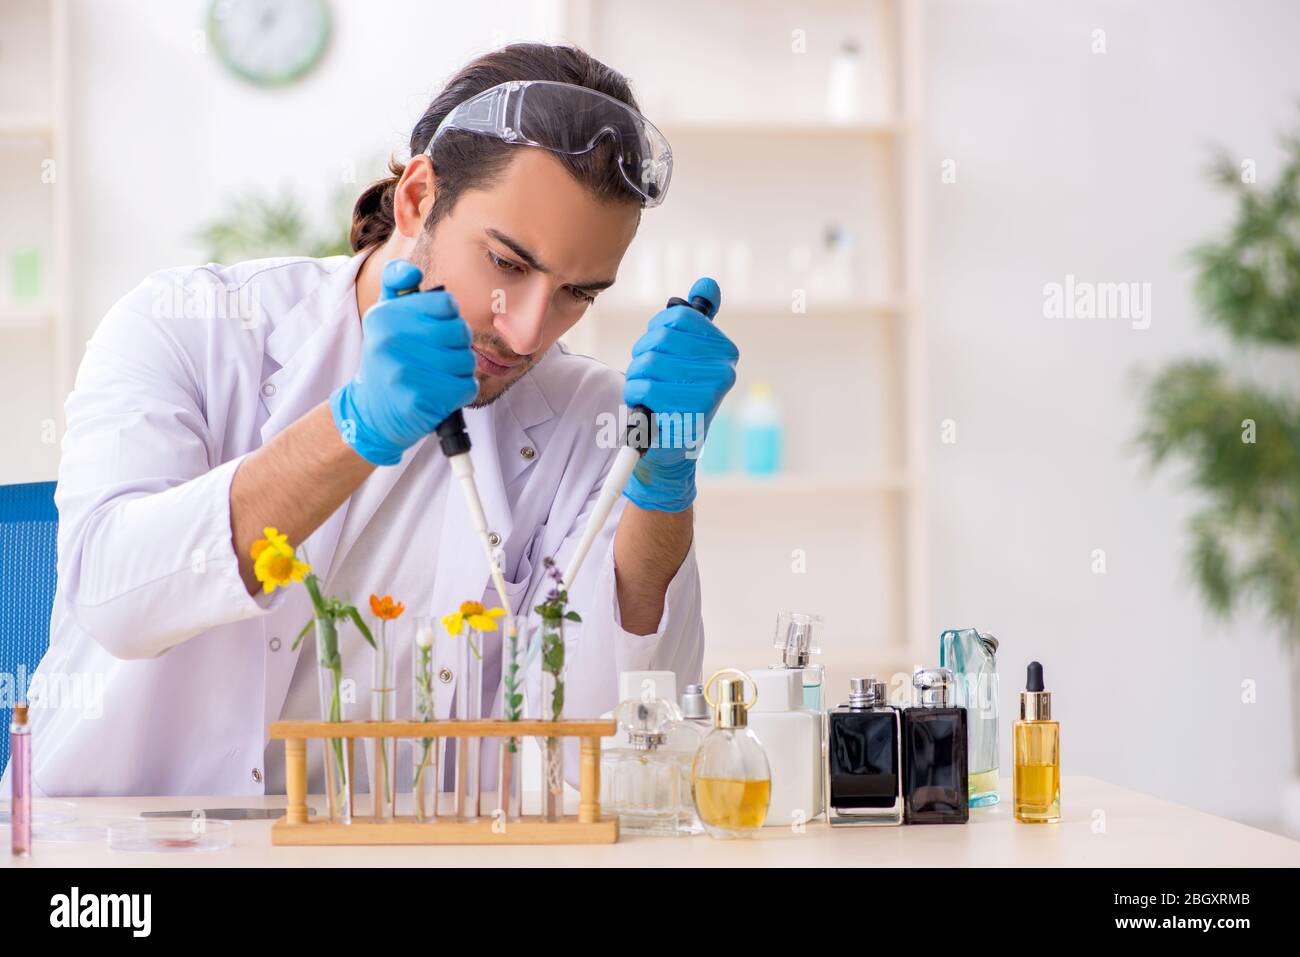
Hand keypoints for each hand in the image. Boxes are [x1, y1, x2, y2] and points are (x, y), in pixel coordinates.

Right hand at [330, 259, 477, 465]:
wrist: (371, 412)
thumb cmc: (387, 359)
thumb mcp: (383, 317)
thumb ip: (396, 285)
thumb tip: (412, 271)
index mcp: (386, 315)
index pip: (446, 303)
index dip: (449, 317)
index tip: (436, 329)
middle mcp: (392, 339)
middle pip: (460, 331)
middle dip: (457, 345)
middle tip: (438, 356)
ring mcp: (406, 370)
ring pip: (466, 360)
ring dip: (460, 369)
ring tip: (437, 375)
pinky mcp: (421, 399)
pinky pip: (467, 386)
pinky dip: (461, 391)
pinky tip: (441, 392)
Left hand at [622, 277, 737, 511]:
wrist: (671, 448)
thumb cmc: (674, 395)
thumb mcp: (686, 353)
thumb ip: (697, 317)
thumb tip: (707, 283)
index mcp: (725, 351)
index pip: (677, 317)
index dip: (657, 331)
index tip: (661, 350)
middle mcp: (723, 371)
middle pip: (661, 338)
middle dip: (644, 355)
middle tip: (652, 376)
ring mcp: (707, 395)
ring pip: (649, 363)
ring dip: (637, 378)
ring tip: (650, 394)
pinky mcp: (686, 416)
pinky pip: (644, 389)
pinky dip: (636, 397)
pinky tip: (648, 408)